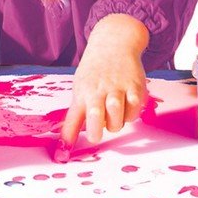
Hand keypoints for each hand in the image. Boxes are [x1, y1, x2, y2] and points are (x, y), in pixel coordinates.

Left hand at [54, 14, 148, 161]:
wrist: (114, 43)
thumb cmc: (95, 71)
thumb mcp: (81, 87)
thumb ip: (78, 112)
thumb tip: (67, 139)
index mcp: (82, 93)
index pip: (72, 118)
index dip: (68, 137)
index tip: (62, 154)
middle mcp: (98, 91)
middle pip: (95, 117)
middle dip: (95, 131)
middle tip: (96, 133)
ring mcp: (117, 88)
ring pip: (116, 116)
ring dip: (115, 124)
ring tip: (114, 117)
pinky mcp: (135, 87)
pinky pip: (135, 109)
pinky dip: (132, 114)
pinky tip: (128, 107)